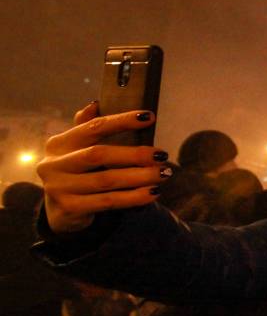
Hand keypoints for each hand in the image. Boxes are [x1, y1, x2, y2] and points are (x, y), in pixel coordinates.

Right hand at [37, 102, 171, 233]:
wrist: (58, 210)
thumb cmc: (76, 172)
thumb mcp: (77, 149)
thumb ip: (86, 127)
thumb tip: (95, 104)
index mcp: (59, 144)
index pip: (93, 127)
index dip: (122, 121)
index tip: (149, 117)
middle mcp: (54, 165)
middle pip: (99, 155)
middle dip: (135, 154)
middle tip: (162, 155)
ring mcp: (59, 188)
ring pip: (107, 180)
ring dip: (140, 177)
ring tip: (164, 174)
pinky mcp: (70, 209)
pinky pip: (109, 202)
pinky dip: (134, 197)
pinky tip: (153, 192)